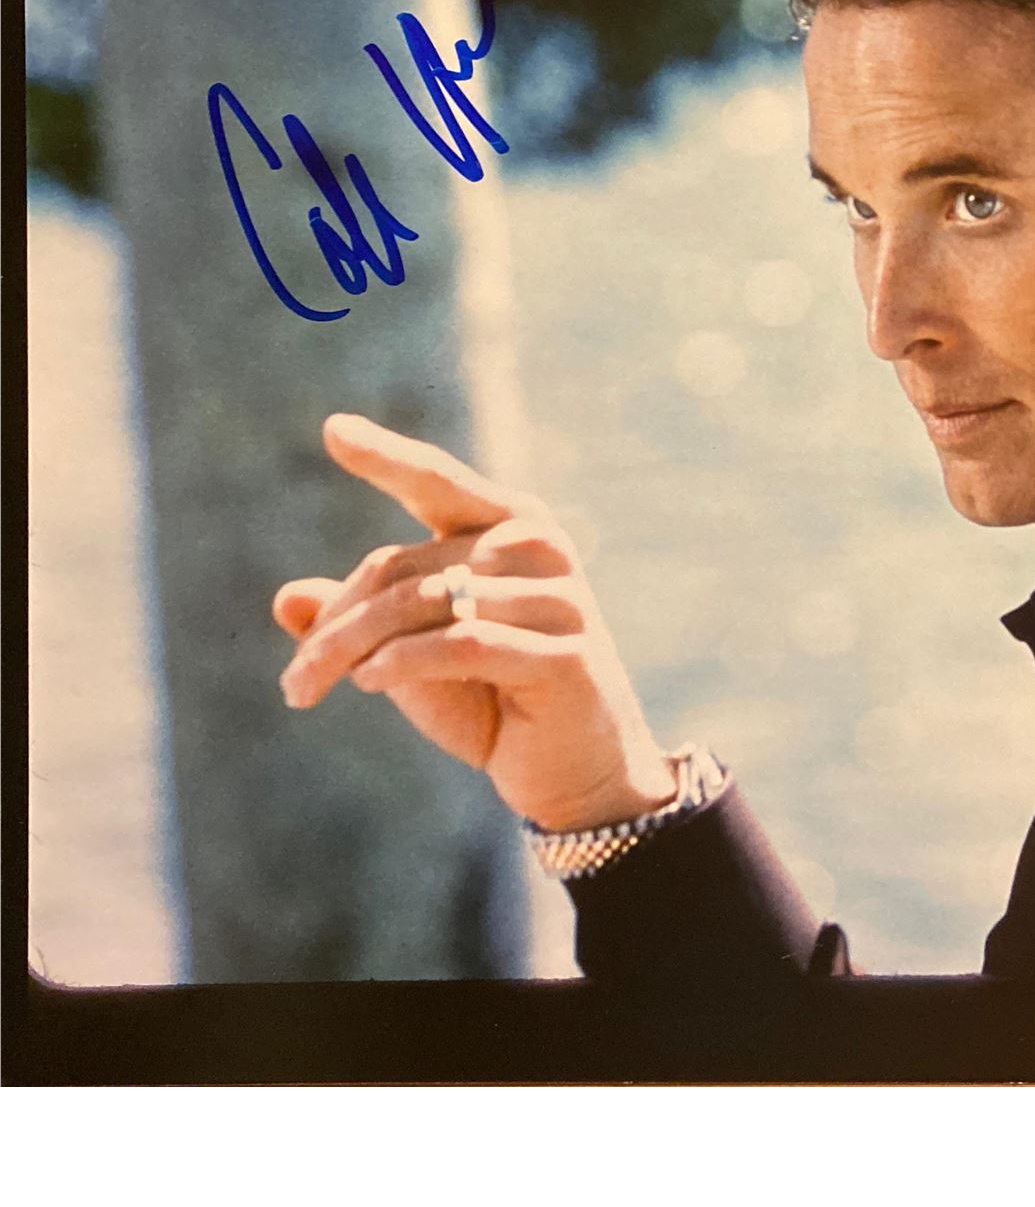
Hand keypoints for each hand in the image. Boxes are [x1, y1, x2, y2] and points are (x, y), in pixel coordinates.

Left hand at [273, 413, 675, 832]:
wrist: (575, 775)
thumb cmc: (495, 705)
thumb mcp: (415, 660)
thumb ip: (364, 624)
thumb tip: (286, 598)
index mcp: (511, 527)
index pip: (437, 482)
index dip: (386, 458)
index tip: (333, 430)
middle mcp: (538, 548)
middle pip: (403, 568)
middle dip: (336, 625)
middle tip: (293, 683)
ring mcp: (559, 598)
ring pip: (423, 605)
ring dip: (353, 651)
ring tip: (308, 689)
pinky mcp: (564, 653)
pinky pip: (462, 644)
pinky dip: (403, 662)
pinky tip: (369, 682)